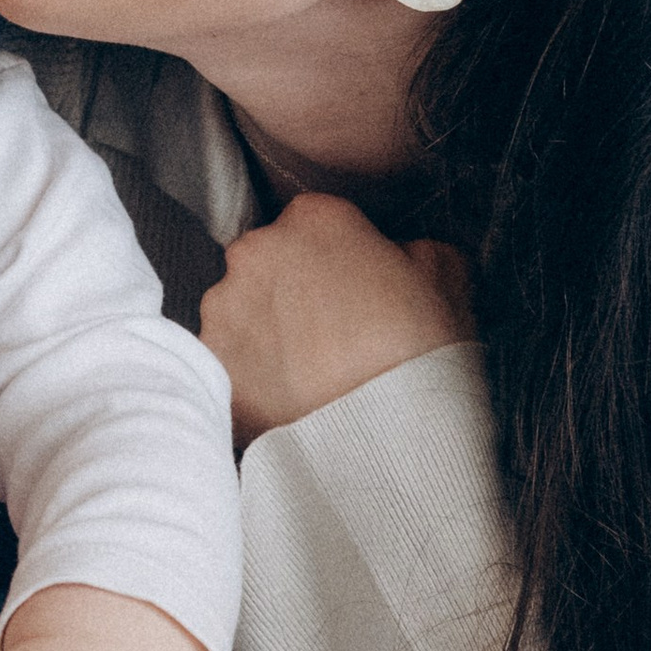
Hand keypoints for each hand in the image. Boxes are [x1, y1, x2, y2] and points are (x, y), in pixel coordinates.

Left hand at [200, 192, 472, 445]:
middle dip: (290, 292)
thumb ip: (414, 250)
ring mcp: (224, 305)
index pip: (315, 225)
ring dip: (263, 333)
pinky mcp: (207, 359)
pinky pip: (223, 360)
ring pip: (238, 311)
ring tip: (305, 375)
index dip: (337, 261)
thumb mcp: (444, 279)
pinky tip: (282, 398)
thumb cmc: (418, 351)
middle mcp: (257, 250)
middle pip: (267, 263)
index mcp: (315, 218)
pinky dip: (245, 376)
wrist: (384, 431)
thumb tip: (402, 255)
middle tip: (328, 337)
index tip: (351, 292)